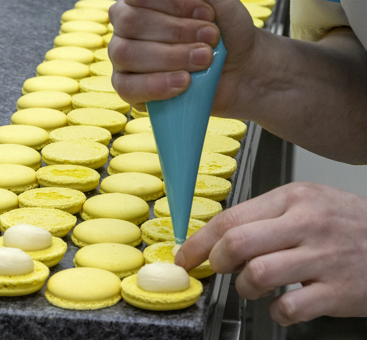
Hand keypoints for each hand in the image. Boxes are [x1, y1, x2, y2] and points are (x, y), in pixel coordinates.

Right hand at [108, 0, 256, 111]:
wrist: (239, 72)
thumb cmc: (225, 34)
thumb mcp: (220, 4)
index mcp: (141, 1)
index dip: (173, 4)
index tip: (208, 14)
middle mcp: (126, 27)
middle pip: (130, 23)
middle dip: (176, 31)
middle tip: (211, 39)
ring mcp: (124, 60)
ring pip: (126, 54)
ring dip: (170, 57)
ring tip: (204, 60)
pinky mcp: (129, 89)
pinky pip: (127, 88)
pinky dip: (156, 85)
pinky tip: (183, 82)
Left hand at [175, 182, 366, 324]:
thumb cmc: (346, 223)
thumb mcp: (305, 204)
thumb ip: (263, 218)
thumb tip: (219, 239)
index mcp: (293, 199)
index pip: (231, 218)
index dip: (200, 241)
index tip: (186, 255)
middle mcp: (306, 224)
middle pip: (237, 244)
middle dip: (215, 262)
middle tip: (218, 268)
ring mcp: (323, 258)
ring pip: (258, 275)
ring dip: (245, 287)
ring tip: (254, 285)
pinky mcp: (338, 292)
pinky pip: (289, 308)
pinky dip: (277, 311)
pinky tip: (283, 304)